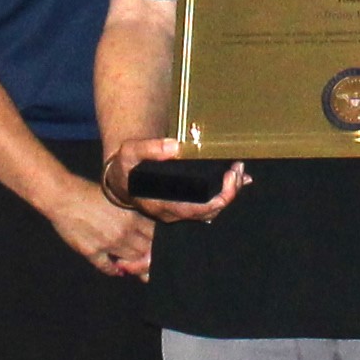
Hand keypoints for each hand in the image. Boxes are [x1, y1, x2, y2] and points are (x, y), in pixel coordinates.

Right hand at [41, 180, 157, 276]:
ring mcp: (108, 244)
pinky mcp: (92, 252)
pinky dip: (114, 270)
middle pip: (145, 251)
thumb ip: (130, 211)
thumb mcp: (116, 197)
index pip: (155, 235)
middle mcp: (123, 232)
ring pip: (130, 261)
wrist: (62, 196)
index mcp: (131, 216)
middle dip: (148, 256)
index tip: (156, 245)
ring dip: (133, 264)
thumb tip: (142, 224)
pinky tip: (116, 269)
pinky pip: (108, 267)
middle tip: (148, 260)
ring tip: (133, 264)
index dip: (157, 242)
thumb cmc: (87, 191)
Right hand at [106, 138, 242, 225]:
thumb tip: (174, 146)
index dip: (219, 197)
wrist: (121, 179)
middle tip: (237, 169)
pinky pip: (209, 205)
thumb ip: (149, 149)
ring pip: (211, 210)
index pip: (197, 209)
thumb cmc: (126, 167)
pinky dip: (225, 193)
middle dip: (229, 192)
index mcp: (161, 204)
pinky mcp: (184, 206)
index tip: (229, 176)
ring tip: (238, 171)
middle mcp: (173, 212)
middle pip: (209, 211)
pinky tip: (237, 180)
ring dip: (229, 192)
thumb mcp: (130, 153)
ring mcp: (179, 211)